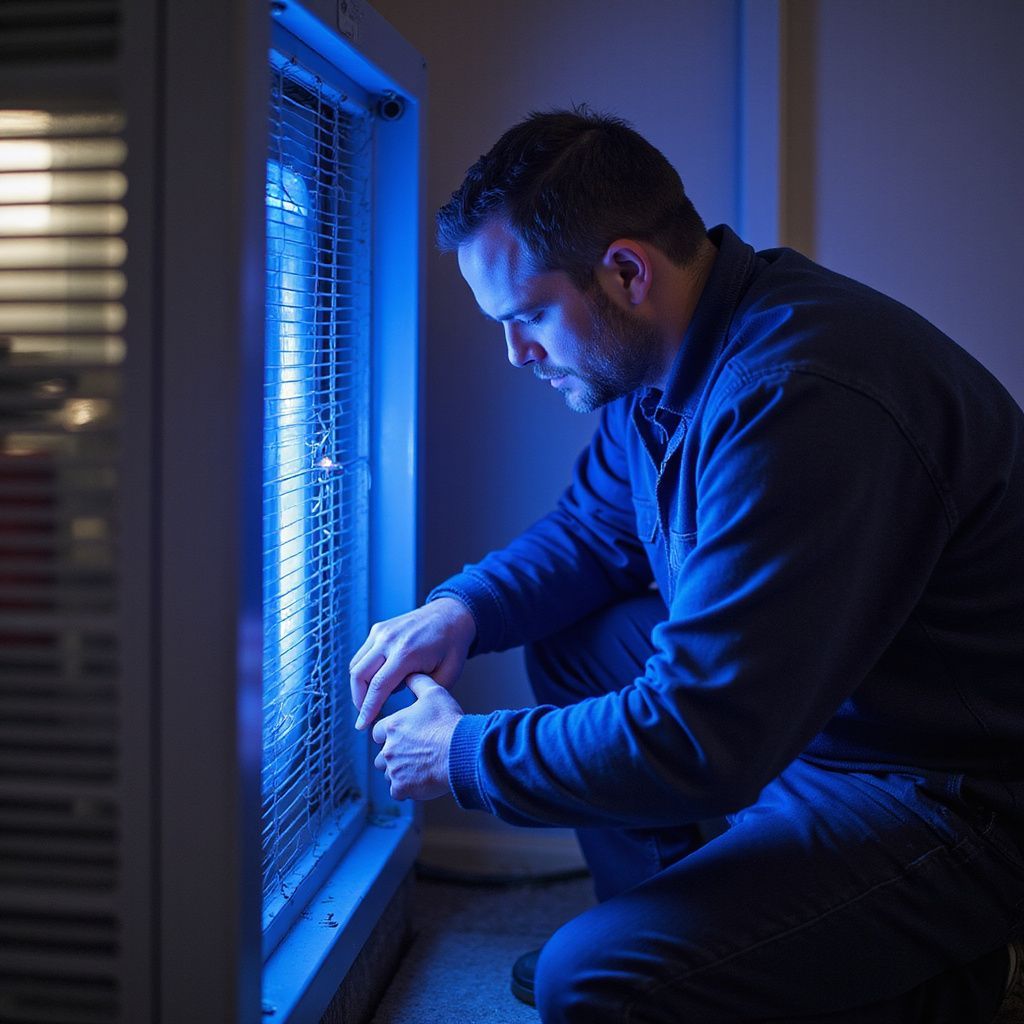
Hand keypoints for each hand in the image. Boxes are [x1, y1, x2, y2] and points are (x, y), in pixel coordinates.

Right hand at [350, 597, 474, 729]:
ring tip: (372, 700)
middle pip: (359, 675)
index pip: (379, 686)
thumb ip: (422, 693)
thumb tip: (402, 707)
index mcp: (407, 652)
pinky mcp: (379, 629)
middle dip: (359, 700)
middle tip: (365, 715)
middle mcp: (389, 640)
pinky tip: (379, 681)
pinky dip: (364, 671)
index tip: (362, 725)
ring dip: (359, 686)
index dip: (368, 709)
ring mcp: (381, 632)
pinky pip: (363, 654)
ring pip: (356, 665)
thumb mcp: (446, 675)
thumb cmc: (452, 647)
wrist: (451, 615)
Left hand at [371, 673, 462, 800]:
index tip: (405, 735)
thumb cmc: (448, 723)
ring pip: (389, 773)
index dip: (391, 734)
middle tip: (414, 752)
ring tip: (419, 767)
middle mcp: (388, 749)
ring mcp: (394, 770)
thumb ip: (418, 682)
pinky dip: (407, 788)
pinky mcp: (401, 788)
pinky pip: (398, 791)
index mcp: (392, 726)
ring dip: (399, 771)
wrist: (460, 752)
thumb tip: (409, 673)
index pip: (379, 732)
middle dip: (393, 754)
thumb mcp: (434, 694)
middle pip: (382, 755)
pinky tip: (421, 780)